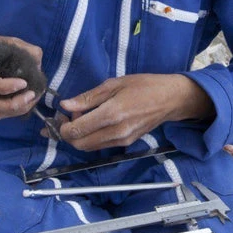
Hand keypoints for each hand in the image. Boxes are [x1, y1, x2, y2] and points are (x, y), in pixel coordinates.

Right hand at [0, 35, 42, 119]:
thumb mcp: (11, 42)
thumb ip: (26, 50)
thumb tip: (38, 64)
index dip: (4, 86)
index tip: (24, 83)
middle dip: (11, 103)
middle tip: (31, 95)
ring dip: (14, 110)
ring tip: (31, 101)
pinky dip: (12, 112)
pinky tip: (25, 104)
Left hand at [56, 74, 214, 150]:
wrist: (170, 99)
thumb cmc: (143, 86)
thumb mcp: (114, 84)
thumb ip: (88, 97)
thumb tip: (65, 105)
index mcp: (111, 114)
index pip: (76, 131)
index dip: (62, 126)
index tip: (61, 114)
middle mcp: (115, 132)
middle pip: (79, 144)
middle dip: (68, 134)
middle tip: (68, 117)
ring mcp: (122, 141)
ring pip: (89, 148)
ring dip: (79, 137)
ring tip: (82, 118)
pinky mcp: (126, 144)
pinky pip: (101, 146)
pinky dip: (91, 138)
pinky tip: (94, 123)